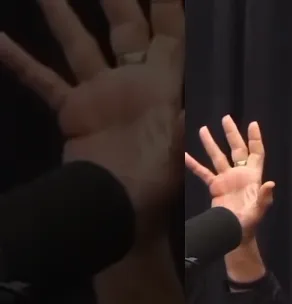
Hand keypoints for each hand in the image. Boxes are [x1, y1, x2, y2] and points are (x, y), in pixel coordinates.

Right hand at [0, 0, 184, 245]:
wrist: (122, 208)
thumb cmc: (153, 180)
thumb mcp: (173, 140)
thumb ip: (176, 110)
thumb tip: (182, 93)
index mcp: (163, 84)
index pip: (169, 35)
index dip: (166, 6)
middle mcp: (133, 81)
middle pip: (126, 27)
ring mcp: (101, 93)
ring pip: (80, 43)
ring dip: (62, 13)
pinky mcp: (73, 110)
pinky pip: (44, 79)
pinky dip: (20, 61)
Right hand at [185, 115, 274, 240]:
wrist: (235, 233)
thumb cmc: (250, 223)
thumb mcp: (259, 210)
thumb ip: (264, 197)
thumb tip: (271, 183)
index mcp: (253, 176)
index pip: (256, 153)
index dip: (255, 139)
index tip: (253, 124)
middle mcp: (240, 174)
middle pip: (237, 149)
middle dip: (232, 134)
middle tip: (226, 118)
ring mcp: (227, 179)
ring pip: (218, 157)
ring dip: (211, 144)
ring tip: (203, 129)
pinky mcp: (215, 187)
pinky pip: (203, 173)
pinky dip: (194, 165)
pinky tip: (185, 155)